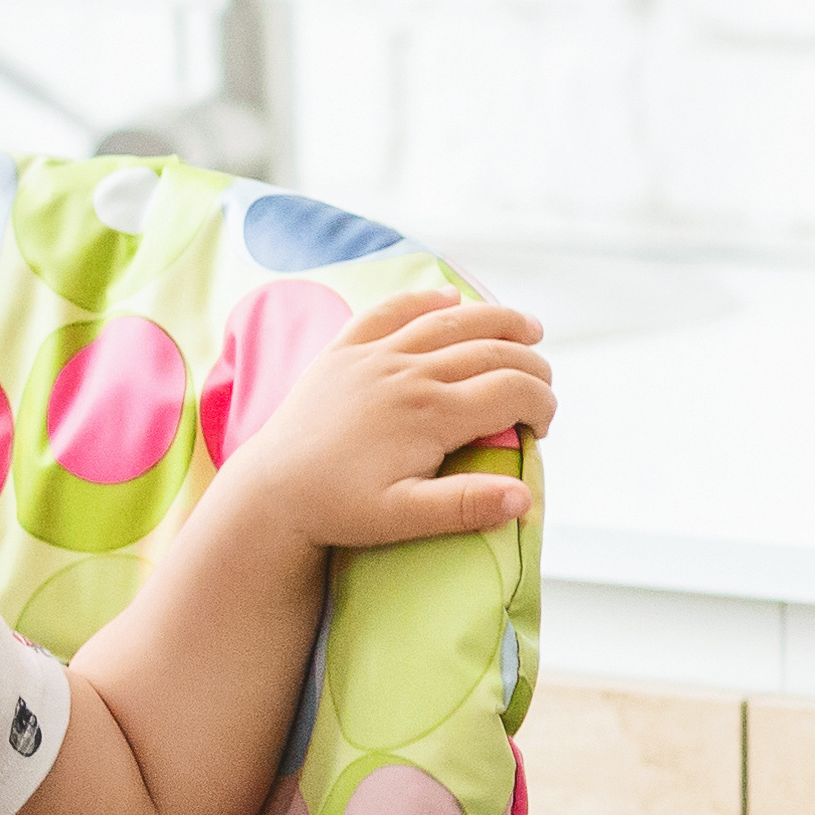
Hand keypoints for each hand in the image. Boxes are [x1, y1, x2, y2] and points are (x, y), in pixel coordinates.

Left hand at [220, 287, 554, 553]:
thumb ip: (466, 505)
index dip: (543, 404)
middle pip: (491, 350)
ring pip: (448, 321)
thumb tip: (526, 497)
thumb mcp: (404, 517)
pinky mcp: (343, 351)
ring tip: (529, 328)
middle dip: (531, 365)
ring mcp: (373, 356)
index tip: (543, 427)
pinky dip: (423, 299)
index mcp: (430, 413)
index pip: (512, 391)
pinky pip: (388, 311)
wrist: (270, 490)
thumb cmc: (339, 508)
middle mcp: (406, 373)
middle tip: (543, 386)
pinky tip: (448, 297)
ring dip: (495, 319)